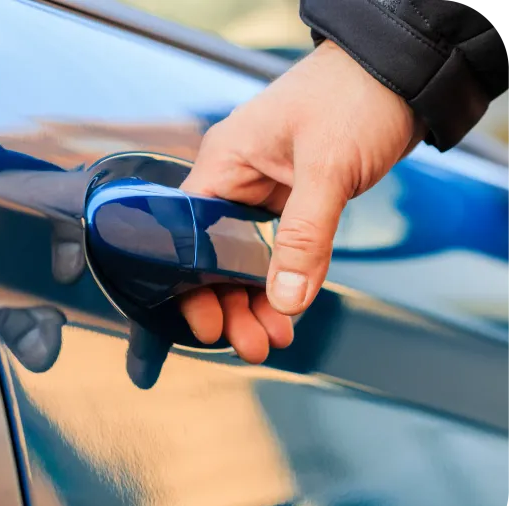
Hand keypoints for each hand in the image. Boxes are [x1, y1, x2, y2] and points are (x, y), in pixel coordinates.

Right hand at [179, 40, 423, 363]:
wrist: (400, 75)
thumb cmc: (354, 95)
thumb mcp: (327, 167)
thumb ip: (305, 235)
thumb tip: (287, 299)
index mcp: (223, 164)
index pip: (188, 235)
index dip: (193, 283)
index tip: (210, 324)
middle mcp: (236, 182)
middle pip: (216, 256)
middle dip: (230, 303)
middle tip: (250, 345)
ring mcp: (264, 193)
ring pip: (247, 259)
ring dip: (257, 301)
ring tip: (272, 338)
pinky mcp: (292, 202)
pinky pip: (279, 251)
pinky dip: (285, 281)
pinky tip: (289, 311)